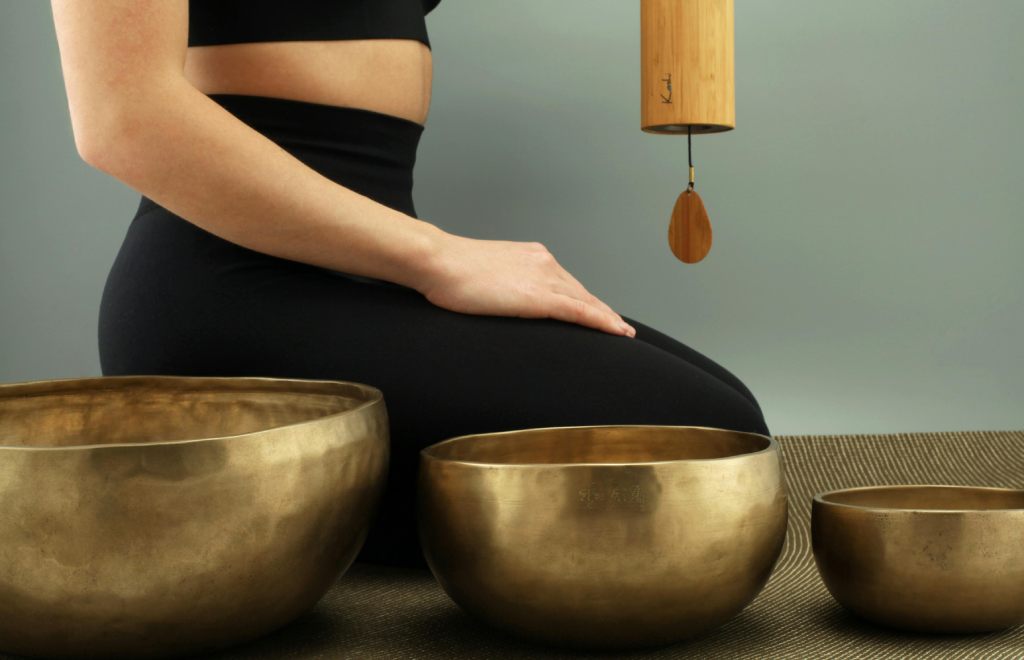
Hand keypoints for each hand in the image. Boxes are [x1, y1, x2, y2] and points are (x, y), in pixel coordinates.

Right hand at [415, 232, 636, 336]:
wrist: (438, 262)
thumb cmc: (448, 272)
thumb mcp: (483, 276)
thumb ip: (501, 285)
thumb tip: (502, 300)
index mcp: (531, 256)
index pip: (565, 282)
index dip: (584, 299)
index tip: (597, 311)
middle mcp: (544, 262)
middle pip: (581, 292)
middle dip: (601, 310)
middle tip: (618, 327)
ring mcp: (544, 277)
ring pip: (586, 302)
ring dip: (607, 318)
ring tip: (622, 333)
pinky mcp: (539, 297)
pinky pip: (580, 311)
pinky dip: (601, 322)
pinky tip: (615, 332)